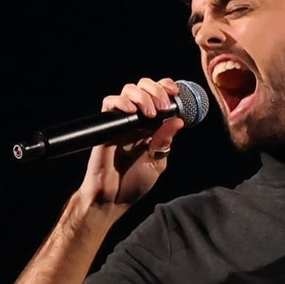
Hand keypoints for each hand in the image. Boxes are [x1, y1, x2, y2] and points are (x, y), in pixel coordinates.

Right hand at [78, 77, 183, 209]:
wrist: (112, 197)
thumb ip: (164, 142)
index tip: (175, 92)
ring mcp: (122, 121)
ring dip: (142, 95)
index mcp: (153, 126)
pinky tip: (130, 111)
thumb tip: (178, 121)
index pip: (160, 95)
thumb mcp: (156, 162)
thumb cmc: (134, 183)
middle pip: (145, 86)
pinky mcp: (106, 126)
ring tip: (149, 113)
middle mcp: (138, 119)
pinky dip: (121, 101)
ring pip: (128, 90)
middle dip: (156, 89)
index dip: (167, 88)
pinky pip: (109, 103)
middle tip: (162, 106)